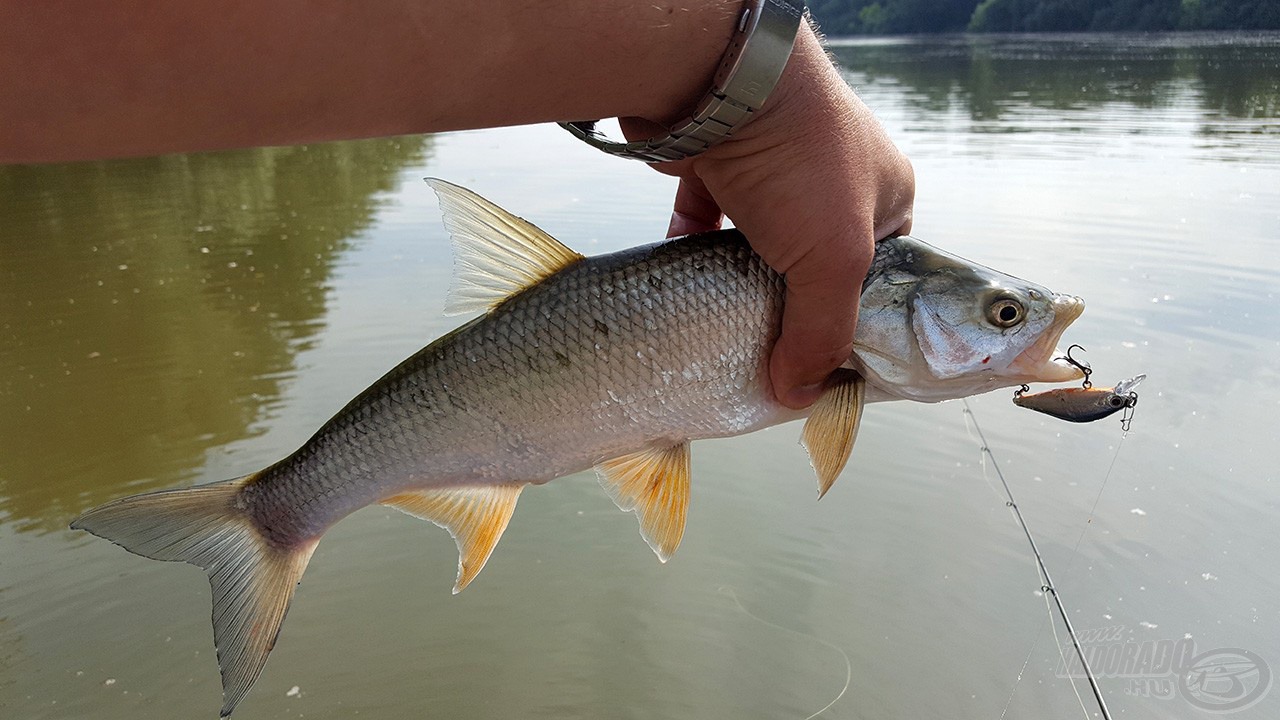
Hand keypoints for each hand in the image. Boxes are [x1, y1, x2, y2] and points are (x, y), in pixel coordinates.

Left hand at [623, 24, 914, 408]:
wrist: (720, 82)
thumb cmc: (802, 163)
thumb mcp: (834, 260)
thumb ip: (820, 334)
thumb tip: (797, 395)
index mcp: (883, 196)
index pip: (881, 277)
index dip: (857, 323)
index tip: (825, 368)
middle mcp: (831, 182)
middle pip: (813, 269)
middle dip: (791, 311)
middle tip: (770, 357)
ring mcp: (773, 174)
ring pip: (757, 250)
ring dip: (741, 286)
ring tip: (727, 330)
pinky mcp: (718, 167)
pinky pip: (706, 224)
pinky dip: (696, 254)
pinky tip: (685, 286)